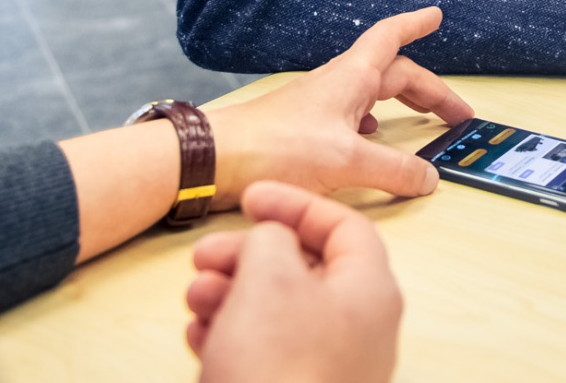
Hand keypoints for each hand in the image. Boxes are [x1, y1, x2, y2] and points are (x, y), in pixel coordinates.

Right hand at [190, 183, 400, 382]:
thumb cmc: (279, 369)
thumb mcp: (268, 277)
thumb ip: (272, 240)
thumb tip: (271, 242)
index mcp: (369, 290)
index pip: (344, 226)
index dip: (295, 205)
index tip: (251, 199)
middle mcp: (361, 329)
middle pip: (306, 271)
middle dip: (250, 257)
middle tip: (205, 256)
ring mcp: (334, 370)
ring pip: (282, 313)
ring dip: (233, 296)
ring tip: (196, 298)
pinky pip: (270, 354)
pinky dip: (236, 337)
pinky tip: (200, 337)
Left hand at [206, 6, 474, 207]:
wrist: (214, 160)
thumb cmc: (274, 150)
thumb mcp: (346, 162)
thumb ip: (394, 170)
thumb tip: (427, 177)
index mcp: (351, 78)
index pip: (391, 39)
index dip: (414, 25)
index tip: (435, 15)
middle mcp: (336, 86)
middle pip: (392, 75)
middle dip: (427, 89)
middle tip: (456, 111)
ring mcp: (318, 107)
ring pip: (370, 97)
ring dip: (399, 104)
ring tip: (419, 121)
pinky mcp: (302, 131)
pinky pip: (349, 120)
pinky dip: (371, 127)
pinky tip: (369, 144)